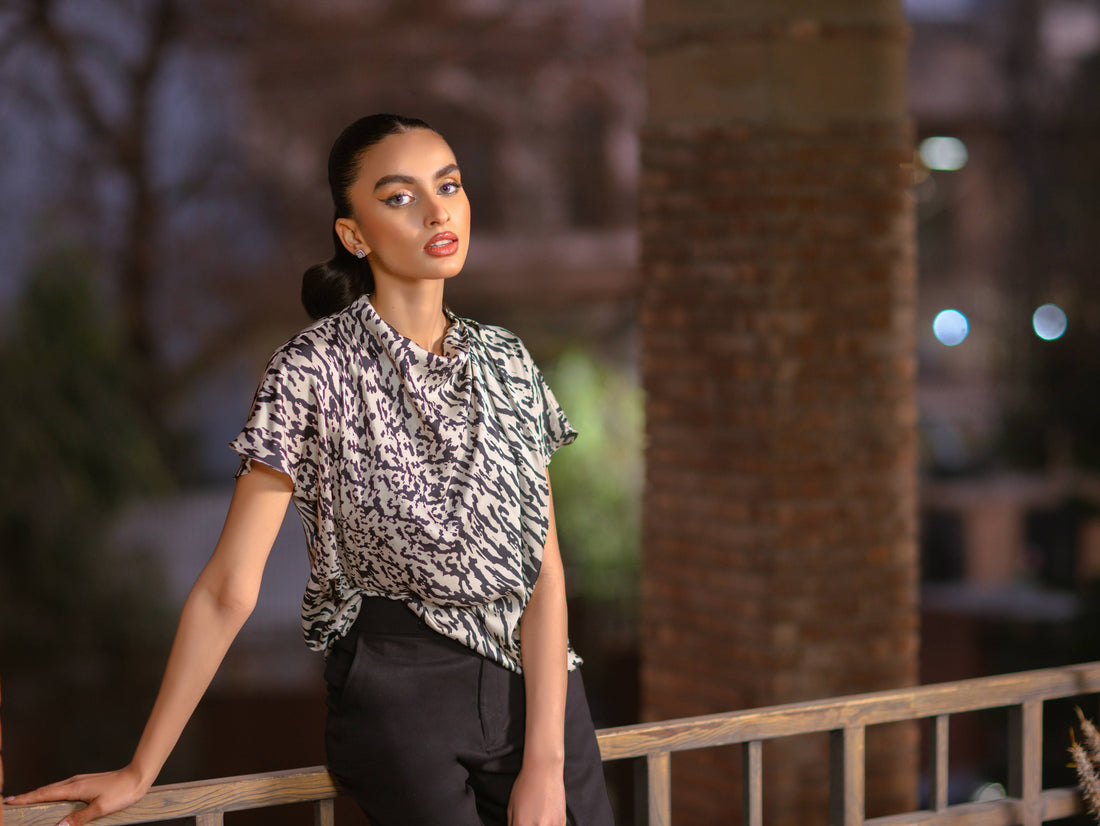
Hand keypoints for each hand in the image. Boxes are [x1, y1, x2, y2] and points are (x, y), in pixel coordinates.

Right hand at [3, 764, 148, 825]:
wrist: (138, 776)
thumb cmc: (122, 791)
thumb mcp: (100, 808)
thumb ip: (79, 818)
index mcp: (74, 788)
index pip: (44, 793)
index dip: (26, 798)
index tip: (10, 800)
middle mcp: (75, 782)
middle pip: (46, 790)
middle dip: (28, 797)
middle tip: (11, 802)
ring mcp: (81, 781)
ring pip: (55, 788)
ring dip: (40, 794)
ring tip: (27, 802)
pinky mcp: (86, 783)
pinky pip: (64, 789)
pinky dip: (53, 793)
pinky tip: (54, 799)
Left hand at [507, 760, 565, 825]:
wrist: (544, 770)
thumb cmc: (525, 785)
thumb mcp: (511, 807)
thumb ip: (512, 824)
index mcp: (522, 824)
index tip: (520, 825)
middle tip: (529, 821)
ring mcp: (552, 825)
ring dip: (540, 825)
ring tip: (538, 819)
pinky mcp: (561, 822)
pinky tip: (545, 819)